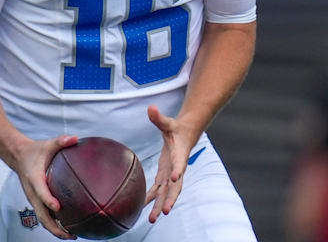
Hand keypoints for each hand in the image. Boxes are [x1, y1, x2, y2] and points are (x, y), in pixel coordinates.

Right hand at [13, 135, 77, 239]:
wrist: (16, 155)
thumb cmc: (34, 151)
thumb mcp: (47, 144)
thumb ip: (61, 141)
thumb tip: (75, 138)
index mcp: (34, 179)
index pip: (40, 192)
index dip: (48, 200)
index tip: (58, 207)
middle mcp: (32, 192)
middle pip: (41, 215)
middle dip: (55, 227)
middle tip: (71, 234)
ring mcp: (33, 199)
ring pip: (43, 219)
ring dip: (55, 229)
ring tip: (72, 235)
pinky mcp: (36, 201)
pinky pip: (44, 216)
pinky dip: (54, 224)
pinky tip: (68, 227)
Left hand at [145, 105, 199, 222]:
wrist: (184, 135)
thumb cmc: (176, 128)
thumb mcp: (167, 122)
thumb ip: (158, 117)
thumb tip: (150, 107)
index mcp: (179, 155)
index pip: (180, 164)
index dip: (177, 170)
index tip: (175, 179)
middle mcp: (176, 168)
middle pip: (174, 187)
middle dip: (169, 199)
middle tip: (164, 212)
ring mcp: (171, 174)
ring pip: (166, 193)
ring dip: (159, 205)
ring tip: (152, 220)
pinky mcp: (164, 175)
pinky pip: (158, 190)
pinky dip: (151, 198)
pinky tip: (142, 208)